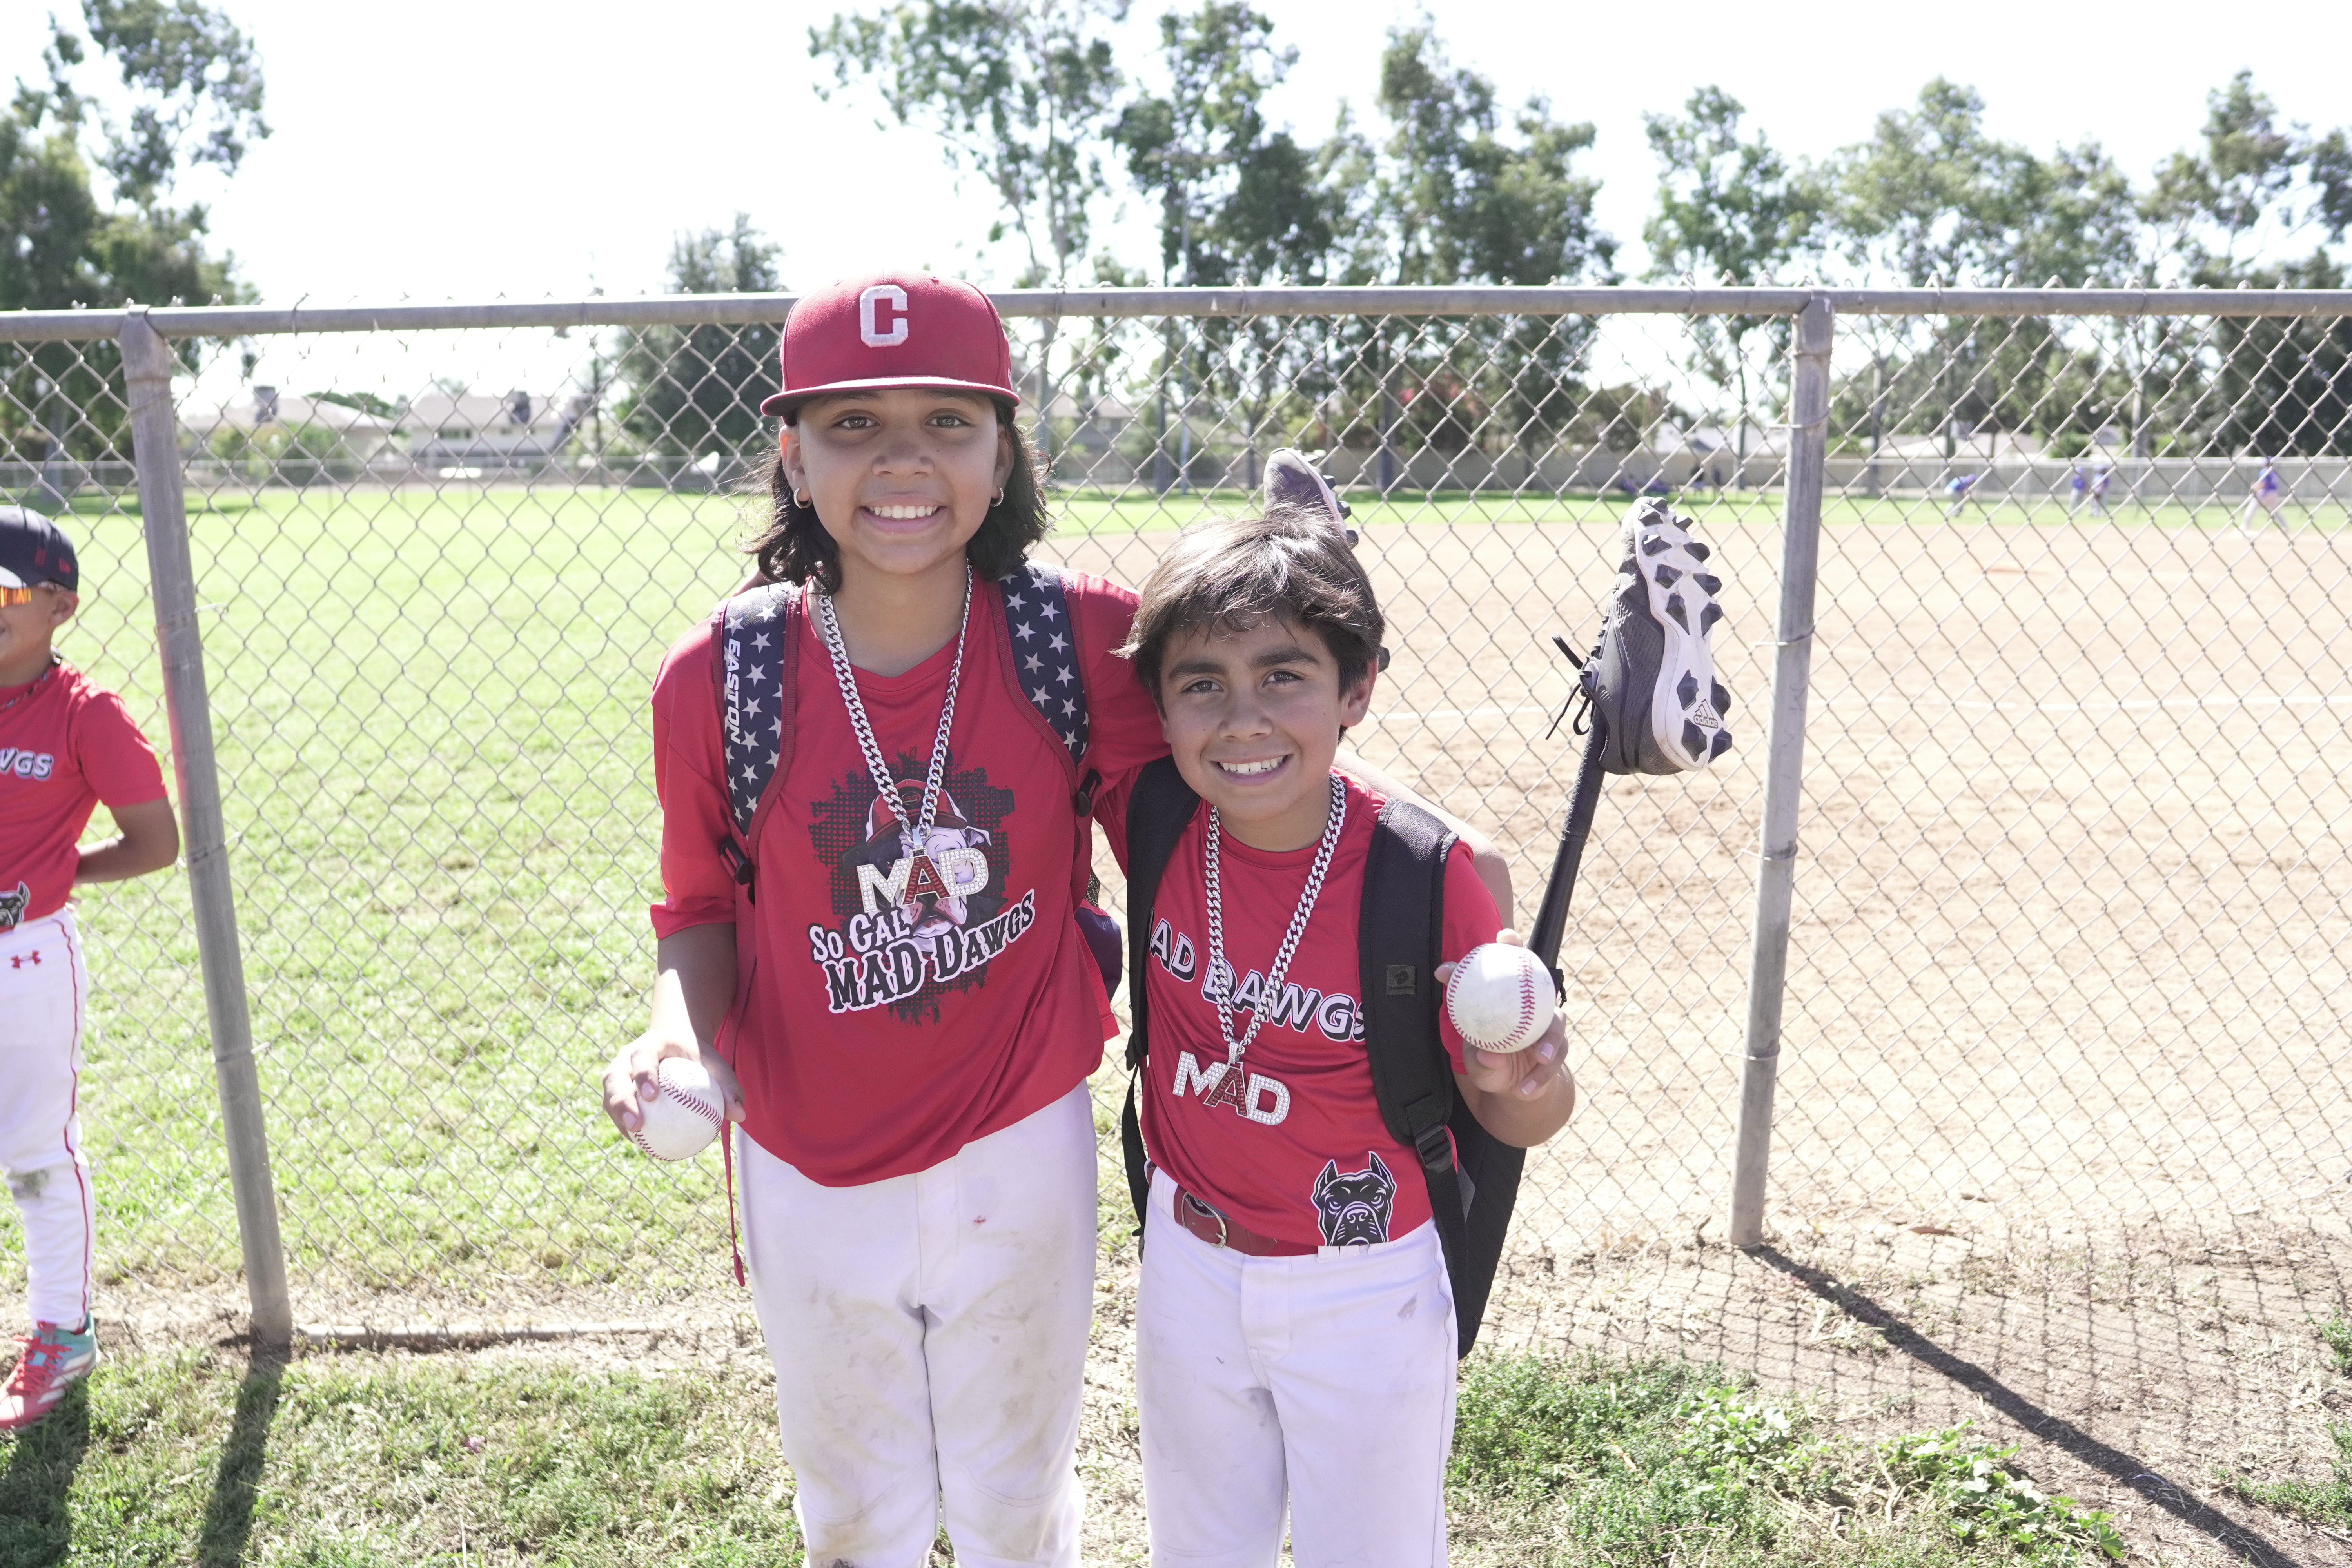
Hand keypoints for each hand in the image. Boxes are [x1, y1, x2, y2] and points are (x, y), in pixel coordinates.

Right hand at [601, 1030, 745, 1138]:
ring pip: (609, 1094)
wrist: (677, 1047)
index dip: (643, 1074)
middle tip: (637, 1125)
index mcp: (650, 1042)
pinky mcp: (615, 1088)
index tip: (652, 1096)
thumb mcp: (717, 1067)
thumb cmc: (699, 1059)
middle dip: (621, 1101)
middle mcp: (627, 1055)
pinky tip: (639, 1143)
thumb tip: (740, 1116)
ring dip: (618, 1116)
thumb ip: (728, 1088)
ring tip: (634, 1138)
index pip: (642, 1055)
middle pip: (615, 1077)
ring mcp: (617, 1072)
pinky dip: (623, 1124)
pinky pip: (614, 1108)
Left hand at [1437, 928, 1566, 1101]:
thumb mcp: (1470, 1045)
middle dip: (1541, 985)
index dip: (1512, 945)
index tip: (1503, 935)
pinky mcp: (1557, 1054)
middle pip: (1544, 988)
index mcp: (1513, 996)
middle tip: (1529, 997)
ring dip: (1549, 1045)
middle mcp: (1535, 1006)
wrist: (1511, 1086)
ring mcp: (1549, 1029)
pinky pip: (1551, 1065)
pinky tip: (1523, 1089)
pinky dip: (1537, 1078)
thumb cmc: (1488, 1056)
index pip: (1515, 965)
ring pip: (1555, 1031)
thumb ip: (1462, 1024)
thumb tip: (1466, 1021)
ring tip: (1538, 1058)